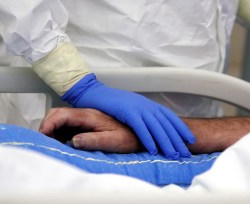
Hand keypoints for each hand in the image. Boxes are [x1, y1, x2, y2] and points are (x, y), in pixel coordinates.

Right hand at [39, 108, 142, 152]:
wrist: (139, 133)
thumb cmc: (128, 136)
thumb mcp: (113, 141)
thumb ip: (94, 140)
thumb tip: (73, 141)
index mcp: (89, 116)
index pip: (62, 114)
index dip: (49, 123)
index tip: (43, 136)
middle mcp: (85, 114)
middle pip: (58, 113)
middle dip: (47, 125)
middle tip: (45, 141)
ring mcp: (84, 119)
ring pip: (60, 118)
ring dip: (52, 129)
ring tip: (52, 144)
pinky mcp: (85, 124)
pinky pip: (67, 125)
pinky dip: (59, 133)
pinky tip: (62, 143)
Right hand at [62, 74, 195, 158]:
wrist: (94, 92)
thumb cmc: (110, 102)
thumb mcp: (130, 107)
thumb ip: (141, 115)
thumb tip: (150, 127)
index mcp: (147, 104)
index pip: (169, 117)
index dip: (180, 128)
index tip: (189, 139)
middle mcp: (145, 105)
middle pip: (165, 124)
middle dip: (177, 139)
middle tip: (185, 153)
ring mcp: (137, 107)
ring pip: (156, 126)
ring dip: (166, 142)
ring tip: (173, 155)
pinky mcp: (126, 111)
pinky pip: (140, 127)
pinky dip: (148, 138)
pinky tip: (153, 150)